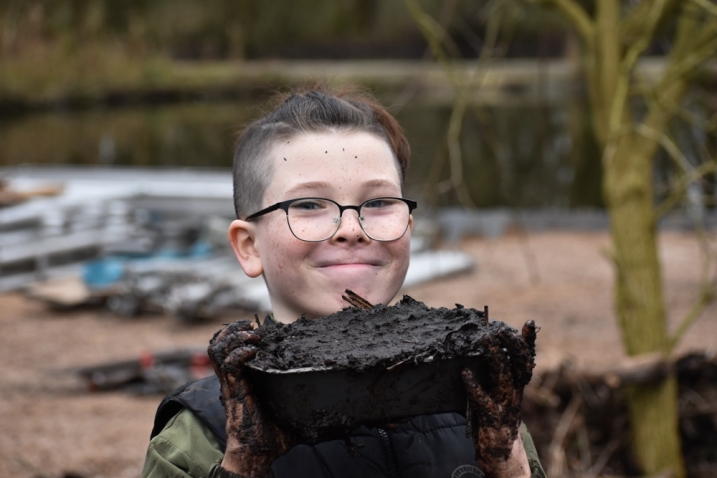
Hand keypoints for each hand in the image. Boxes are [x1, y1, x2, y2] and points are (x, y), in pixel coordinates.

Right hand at [208, 321, 294, 476]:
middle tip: (251, 326)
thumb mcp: (290, 410)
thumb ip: (303, 401)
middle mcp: (234, 379)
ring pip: (218, 350)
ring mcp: (231, 384)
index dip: (239, 334)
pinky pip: (228, 366)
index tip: (256, 327)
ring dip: (234, 337)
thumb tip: (332, 400)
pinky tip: (253, 352)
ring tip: (251, 334)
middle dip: (233, 329)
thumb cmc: (272, 438)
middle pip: (219, 344)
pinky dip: (239, 353)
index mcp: (243, 379)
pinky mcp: (233, 391)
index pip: (230, 349)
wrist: (257, 455)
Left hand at [462, 320, 537, 477]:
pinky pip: (483, 400)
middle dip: (512, 345)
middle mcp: (515, 393)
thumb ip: (497, 374)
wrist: (503, 454)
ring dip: (495, 357)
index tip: (529, 323)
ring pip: (504, 377)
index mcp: (518, 385)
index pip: (527, 359)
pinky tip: (466, 374)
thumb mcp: (501, 393)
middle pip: (519, 365)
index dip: (528, 341)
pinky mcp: (492, 419)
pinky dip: (474, 386)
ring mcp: (505, 406)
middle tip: (499, 330)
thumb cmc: (497, 417)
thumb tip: (487, 348)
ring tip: (485, 341)